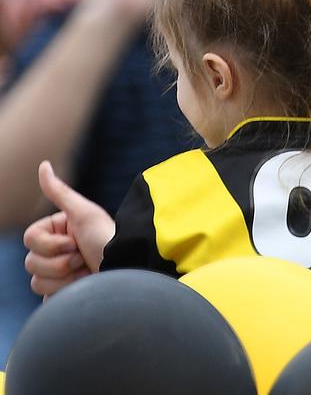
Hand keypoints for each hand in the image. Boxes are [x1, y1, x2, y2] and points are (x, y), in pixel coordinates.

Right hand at [23, 161, 114, 296]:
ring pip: (37, 282)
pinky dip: (65, 294)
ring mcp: (59, 274)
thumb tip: (43, 165)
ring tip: (88, 272)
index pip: (30, 239)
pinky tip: (84, 286)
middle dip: (60, 263)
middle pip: (31, 263)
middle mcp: (57, 252)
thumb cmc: (108, 240)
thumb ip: (60, 192)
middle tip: (84, 258)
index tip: (75, 241)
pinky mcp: (64, 294)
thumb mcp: (84, 213)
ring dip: (65, 279)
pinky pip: (47, 298)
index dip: (51, 244)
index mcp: (58, 231)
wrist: (128, 269)